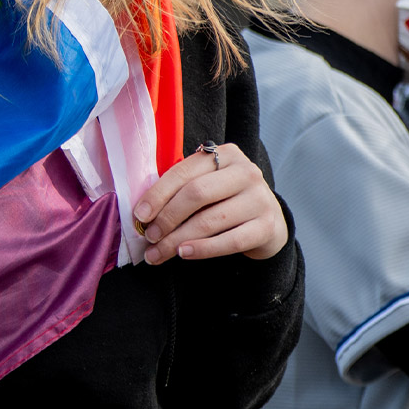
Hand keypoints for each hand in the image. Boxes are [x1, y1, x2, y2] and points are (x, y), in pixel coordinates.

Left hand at [135, 144, 289, 262]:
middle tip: (150, 237)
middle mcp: (246, 172)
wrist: (268, 221)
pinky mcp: (268, 226)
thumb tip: (143, 213)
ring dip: (178, 240)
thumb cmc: (227, 200)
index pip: (184, 172)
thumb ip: (182, 188)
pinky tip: (184, 254)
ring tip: (159, 252)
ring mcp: (260, 199)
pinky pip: (230, 241)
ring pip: (210, 221)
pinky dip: (203, 249)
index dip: (158, 194)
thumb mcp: (209, 183)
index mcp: (226, 155)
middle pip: (196, 194)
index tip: (140, 216)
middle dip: (167, 218)